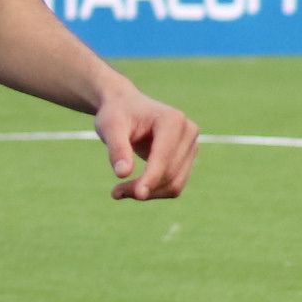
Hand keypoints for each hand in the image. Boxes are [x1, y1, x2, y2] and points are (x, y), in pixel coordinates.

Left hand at [93, 86, 197, 200]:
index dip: (151, 177)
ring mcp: (191, 146)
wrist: (125, 107)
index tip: (136, 194)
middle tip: (115, 193)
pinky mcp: (187, 158)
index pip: (165, 156)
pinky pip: (174, 185)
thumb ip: (117, 149)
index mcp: (172, 120)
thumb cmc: (116, 114)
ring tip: (119, 192)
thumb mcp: (110, 127)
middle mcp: (188, 131)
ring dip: (149, 193)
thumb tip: (123, 174)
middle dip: (143, 187)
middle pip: (170, 173)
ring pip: (175, 184)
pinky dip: (154, 192)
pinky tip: (133, 189)